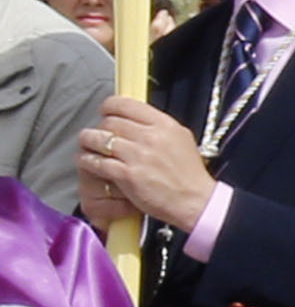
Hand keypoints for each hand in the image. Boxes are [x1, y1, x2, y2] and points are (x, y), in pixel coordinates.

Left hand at [70, 96, 206, 235]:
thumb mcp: (181, 140)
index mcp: (164, 125)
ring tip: (88, 146)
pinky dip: (87, 160)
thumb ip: (158, 127)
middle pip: (109, 122)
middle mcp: (150, 136)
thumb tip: (136, 120)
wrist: (196, 201)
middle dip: (100, 128)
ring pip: (97, 139)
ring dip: (88, 142)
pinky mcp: (126, 174)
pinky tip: (88, 162)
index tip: (105, 113)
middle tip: (99, 136)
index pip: (125, 104)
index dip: (109, 107)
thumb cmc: (189, 174)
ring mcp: (138, 155)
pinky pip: (96, 161)